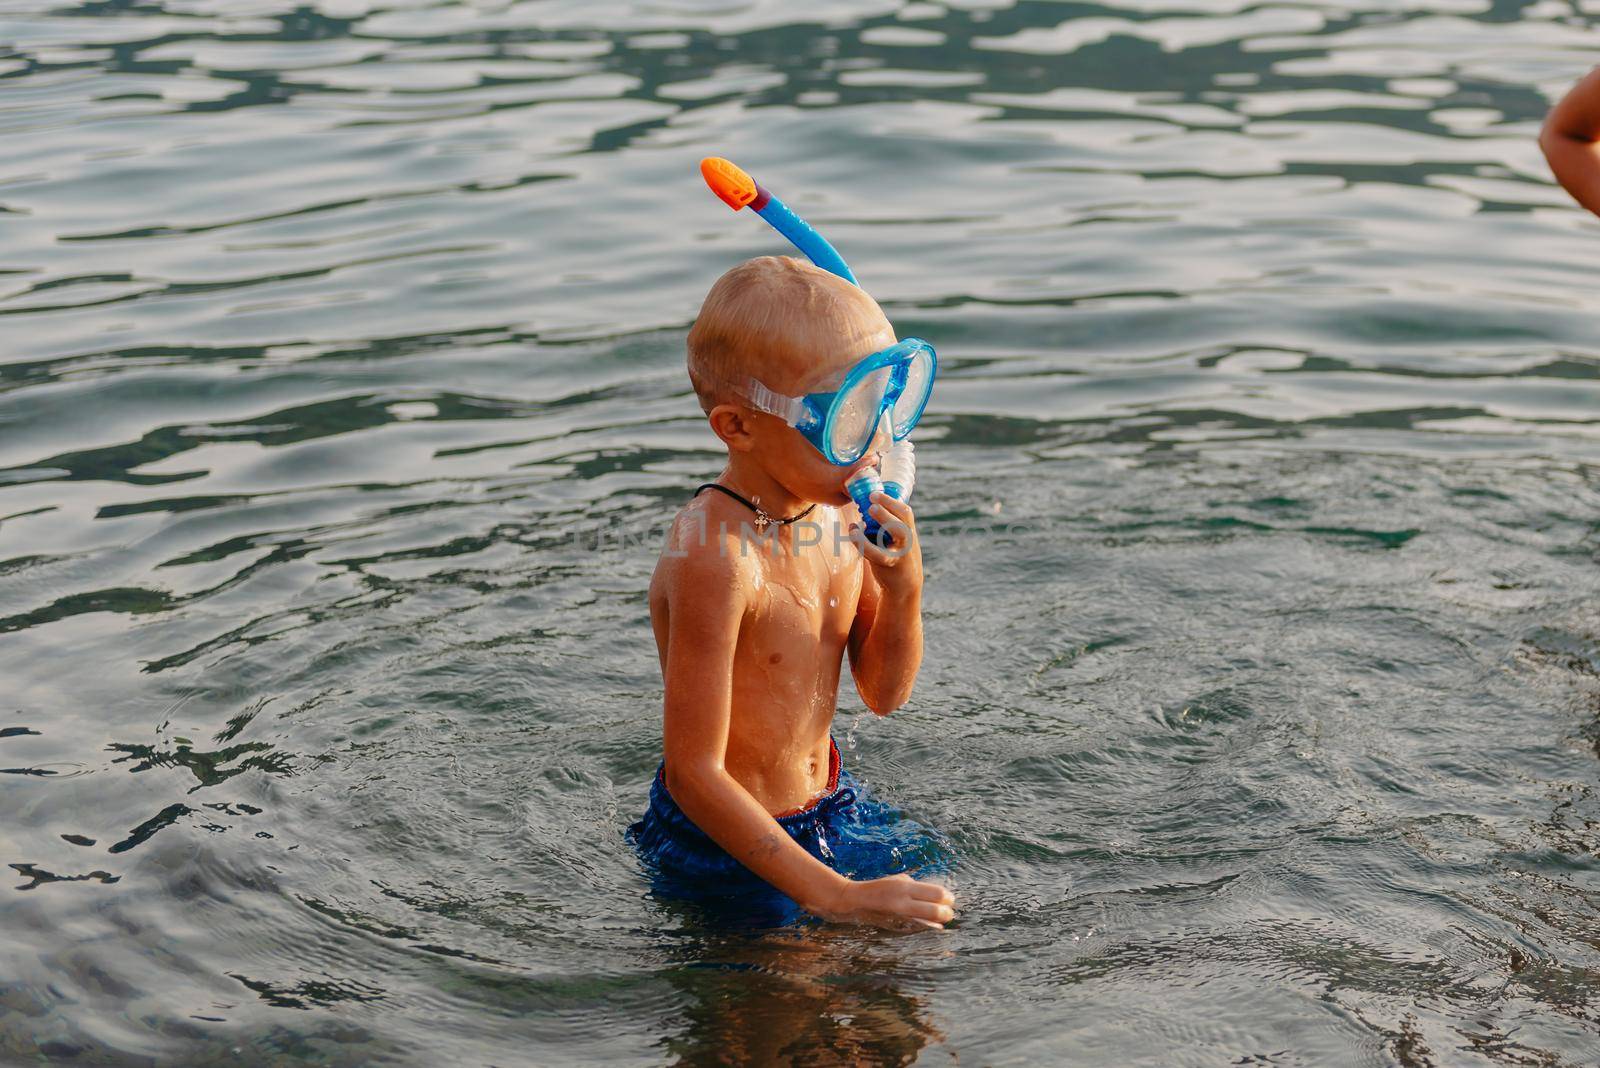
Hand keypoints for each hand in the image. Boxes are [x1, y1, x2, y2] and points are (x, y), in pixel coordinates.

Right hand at [817, 873, 955, 931]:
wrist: (854, 902)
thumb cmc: (879, 887)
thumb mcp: (898, 880)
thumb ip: (917, 886)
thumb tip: (938, 895)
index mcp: (904, 887)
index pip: (936, 893)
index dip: (948, 898)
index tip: (950, 899)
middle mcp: (903, 903)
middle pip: (936, 911)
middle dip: (947, 913)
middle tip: (949, 912)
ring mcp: (900, 918)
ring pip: (930, 924)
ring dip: (939, 922)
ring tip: (942, 920)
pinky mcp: (897, 929)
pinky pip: (919, 930)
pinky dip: (928, 928)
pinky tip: (931, 926)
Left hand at [850, 492, 922, 598]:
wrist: (905, 583)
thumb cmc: (897, 554)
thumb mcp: (899, 538)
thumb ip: (887, 523)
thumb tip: (865, 505)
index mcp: (909, 529)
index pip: (905, 512)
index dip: (890, 502)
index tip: (874, 494)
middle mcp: (907, 540)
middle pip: (901, 525)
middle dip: (886, 513)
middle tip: (870, 503)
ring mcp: (899, 553)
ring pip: (888, 543)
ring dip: (872, 534)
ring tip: (856, 526)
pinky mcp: (888, 564)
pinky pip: (875, 553)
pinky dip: (861, 543)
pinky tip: (853, 532)